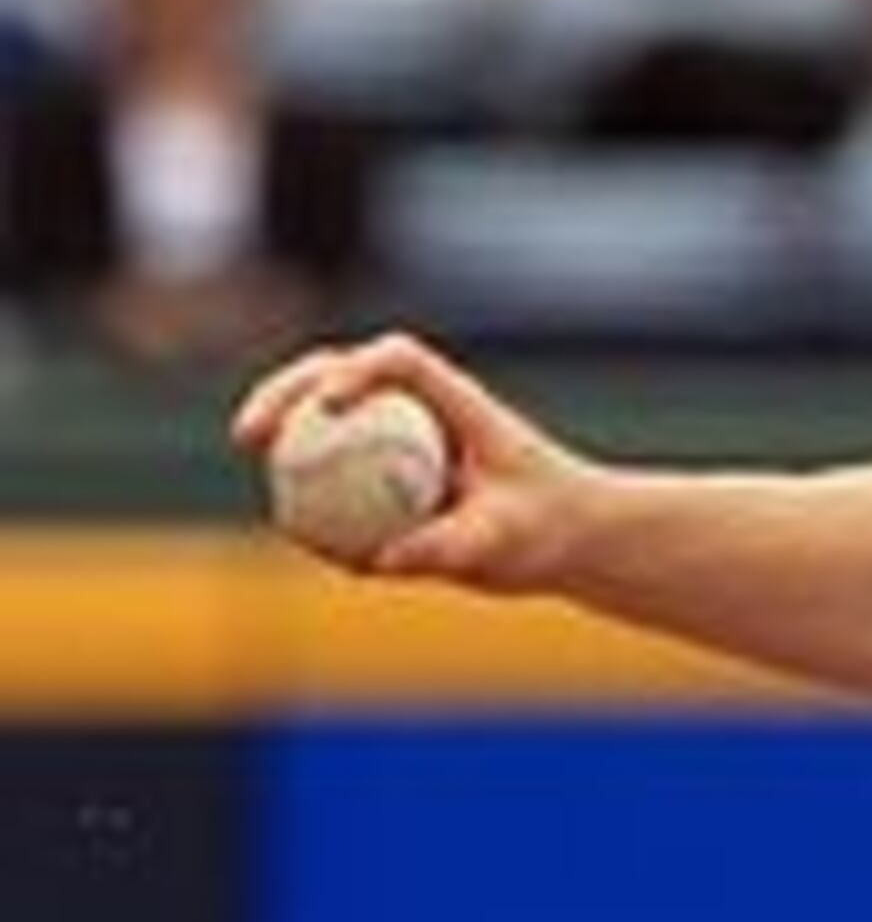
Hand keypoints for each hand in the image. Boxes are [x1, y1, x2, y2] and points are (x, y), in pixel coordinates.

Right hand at [227, 331, 584, 597]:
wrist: (573, 543)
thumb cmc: (553, 529)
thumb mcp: (508, 540)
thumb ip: (450, 544)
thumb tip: (382, 558)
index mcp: (455, 400)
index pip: (398, 362)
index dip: (354, 372)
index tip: (326, 406)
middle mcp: (419, 409)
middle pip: (337, 375)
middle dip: (283, 392)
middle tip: (248, 434)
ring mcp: (399, 440)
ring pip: (326, 424)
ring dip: (282, 435)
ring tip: (251, 468)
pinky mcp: (391, 479)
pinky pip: (340, 485)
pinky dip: (314, 500)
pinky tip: (299, 534)